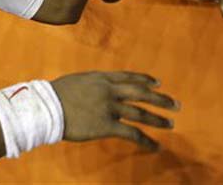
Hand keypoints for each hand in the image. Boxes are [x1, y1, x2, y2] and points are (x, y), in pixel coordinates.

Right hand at [52, 71, 178, 150]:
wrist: (47, 107)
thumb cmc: (56, 94)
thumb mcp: (78, 81)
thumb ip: (92, 84)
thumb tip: (97, 88)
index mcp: (101, 78)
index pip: (129, 77)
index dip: (145, 80)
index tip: (158, 82)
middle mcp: (109, 90)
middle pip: (141, 93)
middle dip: (160, 98)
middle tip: (175, 104)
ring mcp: (109, 107)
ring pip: (140, 113)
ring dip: (157, 119)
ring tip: (170, 124)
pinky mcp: (107, 125)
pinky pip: (132, 133)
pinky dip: (146, 140)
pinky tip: (156, 146)